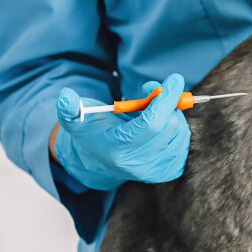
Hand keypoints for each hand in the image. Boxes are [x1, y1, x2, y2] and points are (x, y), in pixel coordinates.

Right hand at [53, 73, 190, 190]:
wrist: (99, 159)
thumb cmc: (91, 133)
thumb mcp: (75, 119)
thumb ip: (69, 108)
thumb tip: (66, 96)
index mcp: (118, 150)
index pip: (151, 124)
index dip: (165, 100)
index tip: (174, 80)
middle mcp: (139, 164)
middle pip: (169, 126)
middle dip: (167, 102)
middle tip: (152, 91)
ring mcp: (155, 170)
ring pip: (180, 132)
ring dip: (172, 113)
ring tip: (154, 107)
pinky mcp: (168, 171)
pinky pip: (184, 142)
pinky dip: (177, 126)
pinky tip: (162, 122)